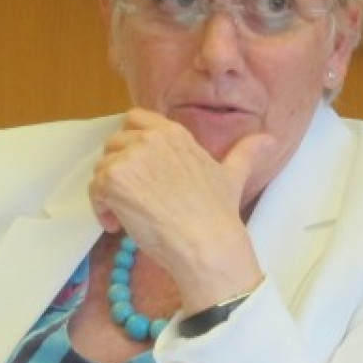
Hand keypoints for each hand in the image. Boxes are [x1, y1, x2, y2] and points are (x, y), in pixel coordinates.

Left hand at [88, 109, 274, 307]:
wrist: (205, 244)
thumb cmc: (218, 214)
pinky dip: (101, 210)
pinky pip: (94, 191)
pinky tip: (119, 226)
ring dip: (109, 193)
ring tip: (128, 217)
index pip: (135, 119)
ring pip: (101, 169)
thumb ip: (245, 153)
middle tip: (135, 200)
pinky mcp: (113, 180)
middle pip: (114, 144)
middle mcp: (150, 139)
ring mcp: (130, 158)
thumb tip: (269, 139)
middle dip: (118, 171)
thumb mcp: (232, 176)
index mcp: (173, 133)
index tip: (138, 171)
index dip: (130, 143)